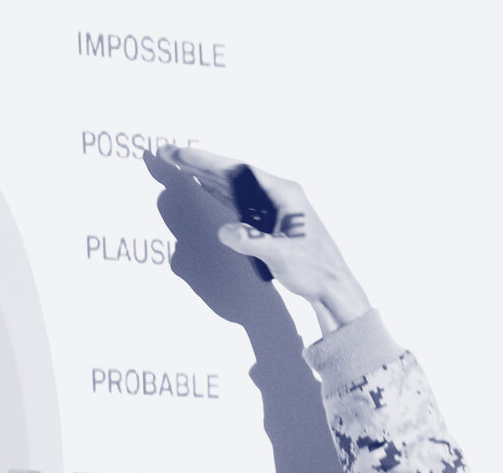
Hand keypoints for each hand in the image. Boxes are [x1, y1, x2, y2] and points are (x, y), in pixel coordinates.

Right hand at [153, 146, 371, 335]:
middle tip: (171, 154)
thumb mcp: (280, 255)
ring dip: (207, 177)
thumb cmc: (315, 269)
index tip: (185, 154)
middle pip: (234, 175)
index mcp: (284, 193)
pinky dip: (220, 194)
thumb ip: (251, 241)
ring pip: (234, 187)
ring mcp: (274, 207)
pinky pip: (239, 202)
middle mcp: (279, 195)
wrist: (332, 288)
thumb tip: (226, 231)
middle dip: (201, 164)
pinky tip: (205, 187)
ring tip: (180, 165)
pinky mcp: (270, 222)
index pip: (240, 171)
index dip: (209, 162)